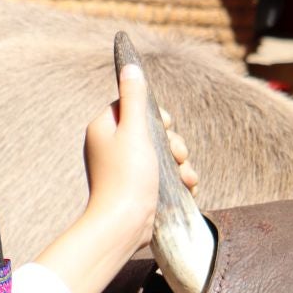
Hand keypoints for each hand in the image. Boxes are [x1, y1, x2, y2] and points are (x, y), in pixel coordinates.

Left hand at [34, 62, 199, 292]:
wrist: (122, 227)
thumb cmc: (127, 177)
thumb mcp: (135, 130)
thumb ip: (135, 96)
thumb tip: (130, 66)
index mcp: (104, 129)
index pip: (133, 106)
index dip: (156, 115)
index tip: (167, 125)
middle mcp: (110, 148)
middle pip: (151, 131)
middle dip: (173, 142)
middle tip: (179, 154)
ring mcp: (123, 171)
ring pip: (160, 155)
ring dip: (180, 163)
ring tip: (187, 176)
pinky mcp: (135, 190)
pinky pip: (160, 176)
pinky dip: (176, 180)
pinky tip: (188, 188)